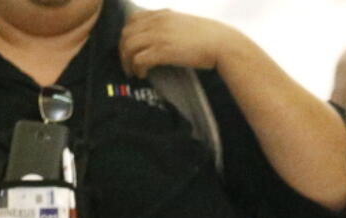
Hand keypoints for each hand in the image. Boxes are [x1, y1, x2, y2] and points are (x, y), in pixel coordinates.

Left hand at [119, 9, 245, 77]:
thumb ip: (171, 26)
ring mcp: (159, 36)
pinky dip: (137, 68)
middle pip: (126, 34)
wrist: (222, 43)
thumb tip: (164, 38)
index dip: (127, 35)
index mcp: (162, 14)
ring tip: (132, 72)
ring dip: (127, 61)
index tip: (130, 48)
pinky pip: (139, 59)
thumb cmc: (210, 37)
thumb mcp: (186, 24)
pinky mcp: (163, 51)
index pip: (132, 19)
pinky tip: (142, 74)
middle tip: (127, 64)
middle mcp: (157, 22)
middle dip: (123, 50)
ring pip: (129, 47)